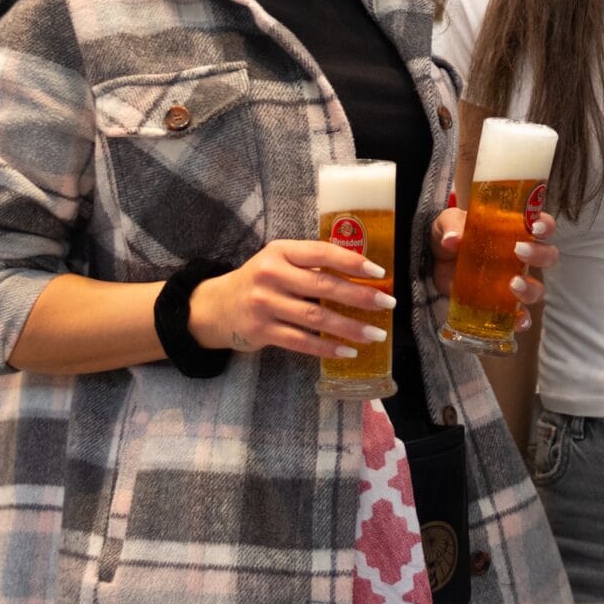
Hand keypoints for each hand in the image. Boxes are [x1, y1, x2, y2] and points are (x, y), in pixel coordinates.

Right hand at [187, 240, 392, 359]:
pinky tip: (349, 351)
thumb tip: (361, 273)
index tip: (379, 272)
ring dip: (350, 327)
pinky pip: (302, 342)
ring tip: (376, 334)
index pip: (321, 252)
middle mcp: (271, 275)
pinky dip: (327, 349)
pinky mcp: (262, 331)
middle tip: (387, 303)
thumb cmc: (259, 281)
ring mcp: (264, 304)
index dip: (352, 261)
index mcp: (280, 252)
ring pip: (316, 318)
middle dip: (360, 296)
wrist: (216, 306)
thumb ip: (310, 264)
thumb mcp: (279, 261)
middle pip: (323, 287)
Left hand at [432, 206, 558, 328]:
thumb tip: (451, 239)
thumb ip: (451, 227)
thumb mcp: (448, 223)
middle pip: (547, 257)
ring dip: (530, 288)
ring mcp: (513, 283)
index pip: (541, 226)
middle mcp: (520, 258)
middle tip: (520, 251)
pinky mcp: (501, 305)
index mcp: (514, 231)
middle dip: (540, 255)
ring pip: (537, 288)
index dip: (545, 226)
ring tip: (513, 284)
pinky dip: (522, 320)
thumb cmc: (452, 234)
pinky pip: (519, 316)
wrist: (435, 262)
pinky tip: (517, 321)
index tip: (536, 227)